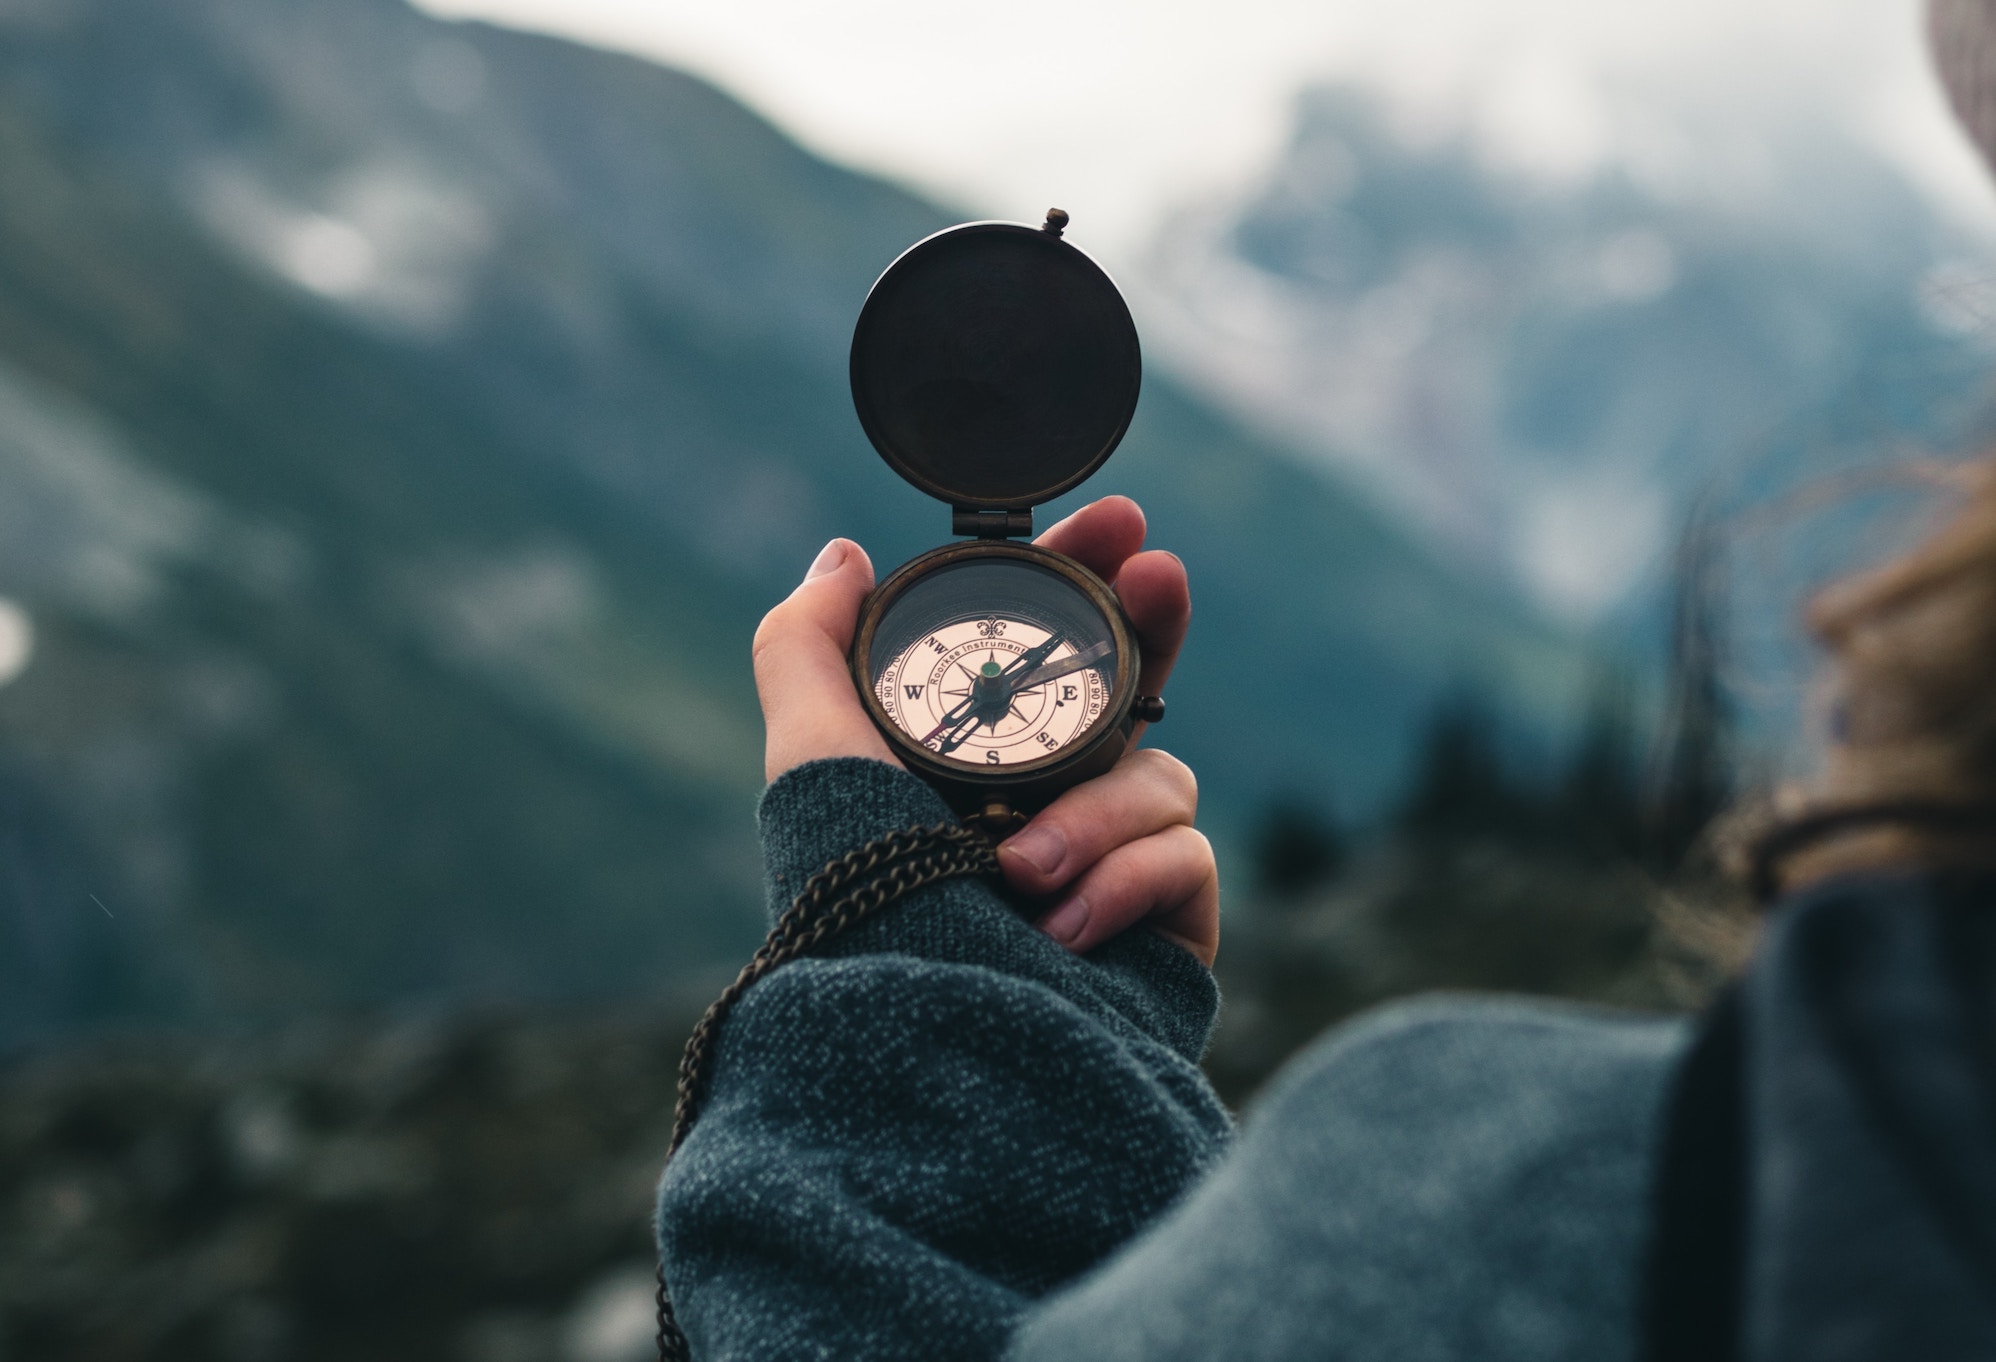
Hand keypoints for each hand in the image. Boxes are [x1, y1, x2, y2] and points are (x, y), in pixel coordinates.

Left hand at [751, 496, 1215, 963]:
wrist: (924, 1048)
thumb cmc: (862, 907)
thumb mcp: (811, 760)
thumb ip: (808, 646)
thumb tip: (843, 554)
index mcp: (972, 764)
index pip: (1046, 649)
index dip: (1085, 577)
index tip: (1116, 519)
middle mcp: (1045, 806)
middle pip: (1132, 688)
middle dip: (1151, 624)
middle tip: (1159, 573)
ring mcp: (1109, 865)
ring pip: (1155, 775)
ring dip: (1093, 813)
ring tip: (1020, 873)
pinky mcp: (1165, 925)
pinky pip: (1185, 855)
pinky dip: (1123, 881)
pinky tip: (1063, 928)